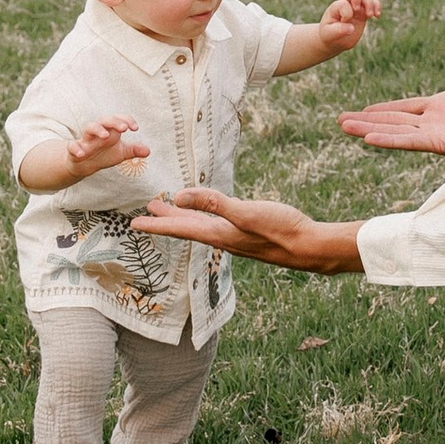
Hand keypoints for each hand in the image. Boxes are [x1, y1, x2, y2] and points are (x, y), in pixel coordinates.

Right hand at [46, 115, 147, 189]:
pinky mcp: (74, 149)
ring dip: (97, 130)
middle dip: (114, 122)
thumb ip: (133, 150)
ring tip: (105, 135)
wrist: (84, 165)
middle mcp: (97, 131)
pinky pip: (72, 146)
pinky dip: (76, 148)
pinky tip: (81, 153)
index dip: (127, 120)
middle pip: (104, 120)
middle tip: (123, 128)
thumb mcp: (121, 153)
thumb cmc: (104, 154)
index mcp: (110, 130)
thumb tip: (148, 151)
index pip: (118, 119)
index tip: (135, 128)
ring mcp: (85, 140)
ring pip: (89, 128)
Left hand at [139, 191, 361, 272]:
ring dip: (184, 219)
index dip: (156, 225)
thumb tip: (181, 196)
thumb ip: (214, 203)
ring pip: (202, 227)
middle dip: (166, 220)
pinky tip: (210, 216)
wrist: (310, 247)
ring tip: (171, 210)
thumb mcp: (246, 212)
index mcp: (219, 234)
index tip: (135, 225)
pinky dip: (204, 218)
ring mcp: (236, 238)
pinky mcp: (249, 235)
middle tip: (146, 213)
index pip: (180, 229)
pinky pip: (217, 226)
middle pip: (187, 228)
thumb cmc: (281, 229)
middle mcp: (223, 238)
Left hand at [316, 0, 381, 51]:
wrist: (334, 40)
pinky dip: (377, 6)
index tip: (344, 22)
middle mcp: (345, 5)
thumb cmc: (329, 35)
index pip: (343, 4)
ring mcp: (355, 8)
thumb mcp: (329, 35)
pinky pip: (373, 3)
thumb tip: (351, 28)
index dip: (346, 12)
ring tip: (369, 15)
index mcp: (335, 8)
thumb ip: (338, 30)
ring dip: (369, 3)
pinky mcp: (363, 13)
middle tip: (357, 10)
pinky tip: (377, 16)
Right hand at [340, 14, 444, 159]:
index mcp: (443, 104)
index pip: (406, 107)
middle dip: (367, 121)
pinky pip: (409, 141)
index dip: (384, 109)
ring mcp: (437, 134)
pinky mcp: (441, 143)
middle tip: (341, 121)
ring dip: (369, 130)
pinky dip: (388, 140)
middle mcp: (436, 121)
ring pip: (395, 131)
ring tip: (344, 127)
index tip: (363, 110)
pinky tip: (368, 138)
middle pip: (394, 121)